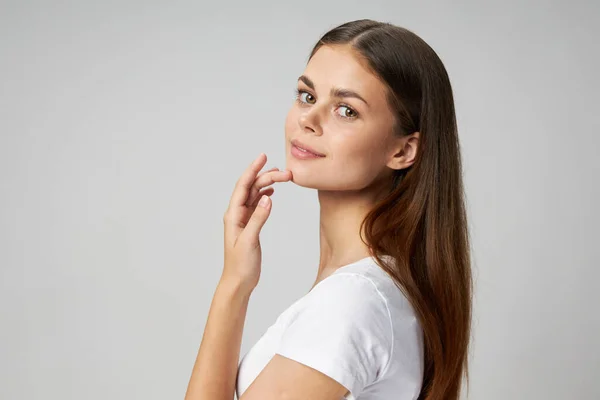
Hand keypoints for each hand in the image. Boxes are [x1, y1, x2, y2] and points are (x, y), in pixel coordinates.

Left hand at [222, 153, 291, 292]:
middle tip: (286, 173)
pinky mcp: (250, 226)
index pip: (243, 186)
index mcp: (233, 215)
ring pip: (255, 195)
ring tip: (282, 177)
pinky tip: (272, 192)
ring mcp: (243, 220)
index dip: (252, 170)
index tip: (263, 156)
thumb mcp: (250, 241)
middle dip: (267, 177)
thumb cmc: (240, 265)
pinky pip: (257, 205)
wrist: (238, 282)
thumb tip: (267, 198)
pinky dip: (265, 196)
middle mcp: (237, 214)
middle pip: (251, 188)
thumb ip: (258, 219)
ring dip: (267, 184)